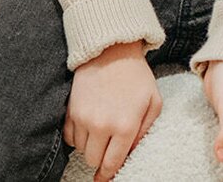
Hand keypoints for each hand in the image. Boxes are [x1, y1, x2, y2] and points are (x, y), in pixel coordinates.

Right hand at [65, 41, 161, 181]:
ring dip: (90, 143)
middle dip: (100, 156)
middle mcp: (102, 125)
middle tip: (108, 143)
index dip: (108, 174)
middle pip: (93, 160)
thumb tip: (131, 153)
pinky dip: (77, 135)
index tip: (105, 177)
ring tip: (102, 124)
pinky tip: (89, 121)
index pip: (112, 163)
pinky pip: (69, 138)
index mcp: (125, 125)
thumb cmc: (136, 77)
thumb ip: (145, 131)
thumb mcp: (154, 102)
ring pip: (80, 149)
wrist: (112, 52)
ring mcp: (83, 119)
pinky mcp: (69, 112)